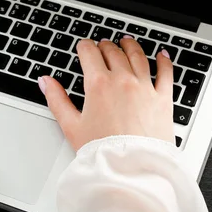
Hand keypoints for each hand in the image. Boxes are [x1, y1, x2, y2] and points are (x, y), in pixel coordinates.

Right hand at [38, 37, 173, 150]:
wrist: (130, 169)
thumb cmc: (101, 151)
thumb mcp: (71, 125)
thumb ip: (56, 99)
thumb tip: (45, 81)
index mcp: (98, 84)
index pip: (89, 52)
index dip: (84, 46)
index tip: (83, 47)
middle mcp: (122, 80)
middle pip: (113, 51)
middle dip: (104, 46)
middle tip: (102, 46)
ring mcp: (145, 87)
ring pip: (138, 56)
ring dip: (130, 45)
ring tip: (126, 42)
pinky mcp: (163, 98)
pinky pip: (166, 72)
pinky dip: (164, 60)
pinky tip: (161, 54)